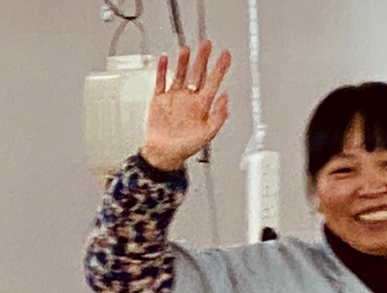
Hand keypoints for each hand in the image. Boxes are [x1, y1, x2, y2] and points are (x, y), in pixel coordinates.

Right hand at [141, 40, 231, 171]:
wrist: (163, 154)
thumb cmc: (185, 147)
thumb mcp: (207, 135)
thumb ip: (218, 117)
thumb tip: (226, 99)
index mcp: (201, 107)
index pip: (213, 83)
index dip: (220, 69)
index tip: (226, 56)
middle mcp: (189, 100)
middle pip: (197, 74)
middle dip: (203, 59)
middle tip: (207, 44)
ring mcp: (174, 98)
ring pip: (180, 74)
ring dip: (184, 61)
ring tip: (187, 48)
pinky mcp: (160, 99)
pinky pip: (161, 81)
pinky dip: (163, 70)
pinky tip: (166, 59)